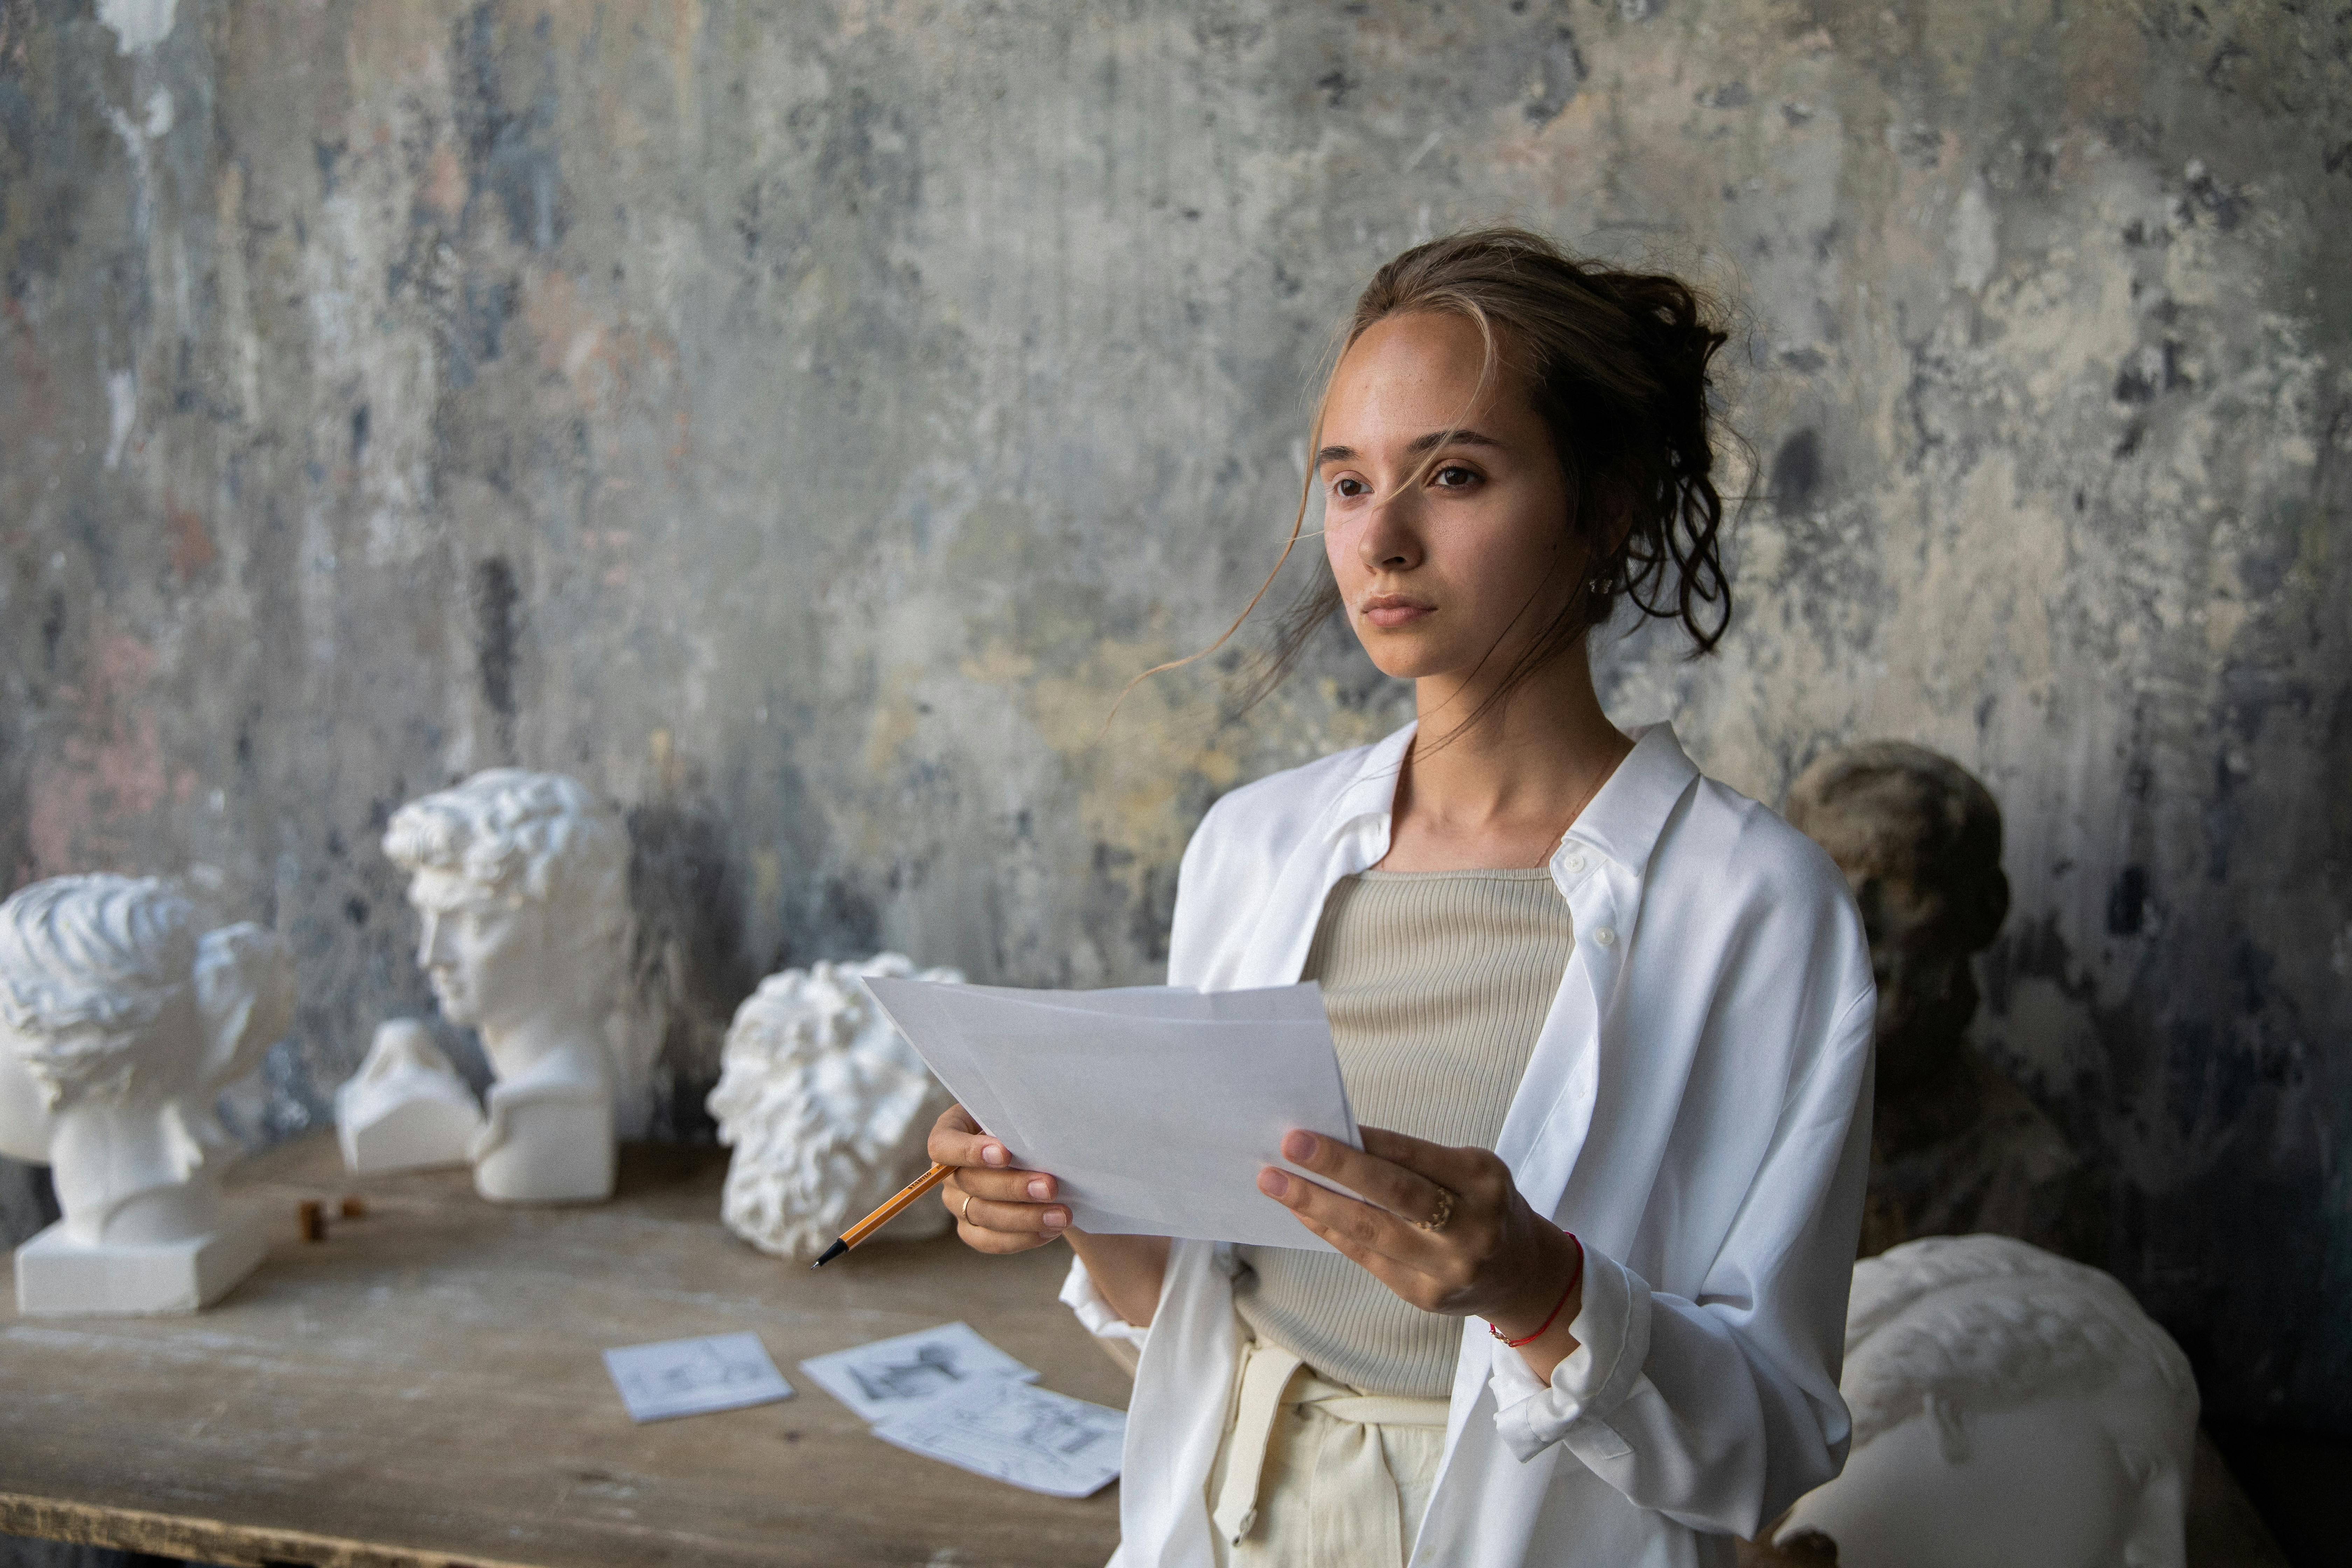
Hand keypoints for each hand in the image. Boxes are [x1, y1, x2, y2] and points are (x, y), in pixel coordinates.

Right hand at [925, 1104, 1068, 1253]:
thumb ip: (1018, 1124)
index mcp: (951, 1133)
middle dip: (1013, 1187)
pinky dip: (1022, 1237)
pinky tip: (1050, 1230)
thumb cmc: (1025, 1125)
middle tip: (1050, 1186)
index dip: (969, 1152)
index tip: (1006, 1154)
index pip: (943, 1145)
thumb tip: (1040, 1139)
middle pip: (970, 1183)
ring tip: (1061, 1215)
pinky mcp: (972, 1230)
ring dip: (1025, 1217)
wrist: (1037, 1154)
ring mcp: (958, 1203)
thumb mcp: (1018, 1114)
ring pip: (983, 1216)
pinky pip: (991, 1241)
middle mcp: (949, 1172)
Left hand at [1258, 1126, 1583, 1371]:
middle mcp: (1471, 1227)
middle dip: (1336, 1168)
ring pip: (1372, 1232)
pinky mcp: (1425, 1296)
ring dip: (1317, 1203)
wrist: (1522, 1275)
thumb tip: (1339, 1142)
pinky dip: (1330, 1231)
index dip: (1364, 1141)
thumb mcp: (1469, 1171)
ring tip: (1274, 1181)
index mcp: (1484, 1181)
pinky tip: (1302, 1210)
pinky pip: (1366, 1258)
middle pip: (1395, 1194)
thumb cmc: (1483, 1205)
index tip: (1317, 1126)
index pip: (1415, 1155)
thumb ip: (1415, 1160)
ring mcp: (1448, 1267)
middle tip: (1288, 1146)